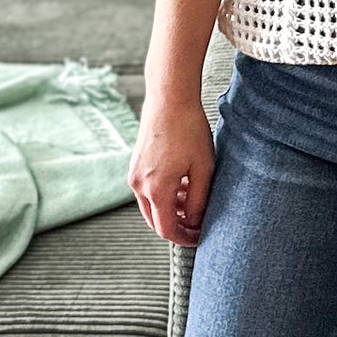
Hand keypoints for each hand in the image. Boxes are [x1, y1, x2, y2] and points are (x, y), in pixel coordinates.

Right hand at [128, 96, 214, 245]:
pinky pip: (147, 190)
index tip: (200, 237)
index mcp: (156, 189)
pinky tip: (182, 184)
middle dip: (177, 226)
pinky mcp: (135, 165)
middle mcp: (139, 185)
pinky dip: (163, 195)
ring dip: (171, 210)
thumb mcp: (203, 169)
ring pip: (151, 206)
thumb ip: (198, 201)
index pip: (166, 229)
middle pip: (156, 221)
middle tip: (198, 223)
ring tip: (193, 199)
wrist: (169, 98)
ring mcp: (134, 175)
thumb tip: (194, 222)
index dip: (184, 238)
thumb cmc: (189, 130)